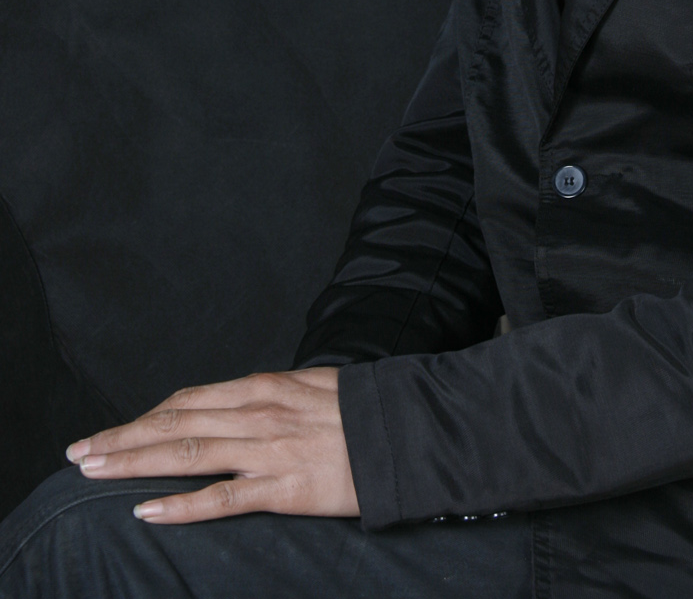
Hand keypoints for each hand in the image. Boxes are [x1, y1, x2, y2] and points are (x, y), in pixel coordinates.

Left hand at [66, 367, 358, 523]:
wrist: (407, 432)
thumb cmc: (361, 412)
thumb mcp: (309, 389)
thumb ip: (269, 399)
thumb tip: (236, 408)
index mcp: (263, 387)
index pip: (189, 399)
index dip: (145, 416)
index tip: (114, 431)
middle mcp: (257, 413)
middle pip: (174, 423)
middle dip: (122, 438)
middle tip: (79, 452)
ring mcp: (267, 451)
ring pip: (186, 453)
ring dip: (133, 462)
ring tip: (94, 472)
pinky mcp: (283, 489)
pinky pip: (222, 499)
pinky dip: (180, 505)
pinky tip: (148, 510)